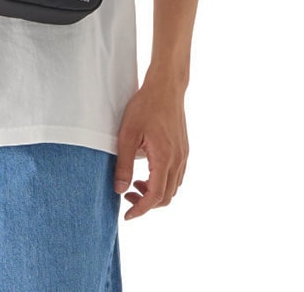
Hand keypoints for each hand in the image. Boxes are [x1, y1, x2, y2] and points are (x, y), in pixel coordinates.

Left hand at [113, 79, 187, 220]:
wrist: (166, 87)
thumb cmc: (145, 107)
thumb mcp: (127, 134)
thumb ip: (123, 164)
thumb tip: (119, 189)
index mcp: (164, 159)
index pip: (156, 197)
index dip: (141, 210)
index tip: (127, 216)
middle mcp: (178, 160)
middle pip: (167, 197)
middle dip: (147, 203)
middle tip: (127, 194)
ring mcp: (183, 155)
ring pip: (173, 187)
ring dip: (155, 193)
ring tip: (136, 183)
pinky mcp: (184, 149)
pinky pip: (177, 175)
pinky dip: (163, 181)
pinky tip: (148, 172)